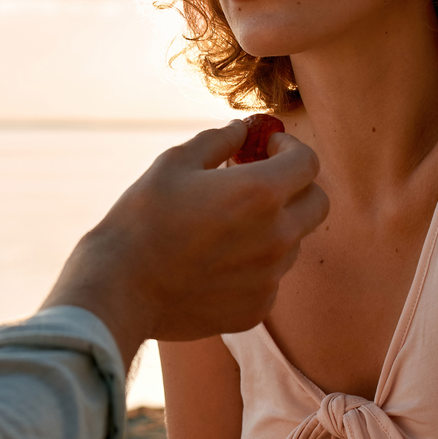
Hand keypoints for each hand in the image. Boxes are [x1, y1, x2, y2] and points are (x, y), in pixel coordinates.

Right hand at [43, 120, 328, 363]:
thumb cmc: (142, 219)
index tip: (268, 148)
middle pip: (317, 203)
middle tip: (260, 182)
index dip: (290, 149)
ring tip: (225, 226)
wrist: (119, 289)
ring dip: (272, 226)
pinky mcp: (256, 309)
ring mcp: (269, 278)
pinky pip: (269, 278)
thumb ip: (219, 140)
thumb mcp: (175, 163)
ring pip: (292, 242)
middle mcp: (277, 237)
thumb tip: (244, 129)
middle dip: (296, 186)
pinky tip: (213, 262)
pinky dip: (253, 265)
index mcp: (261, 193)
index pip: (308, 163)